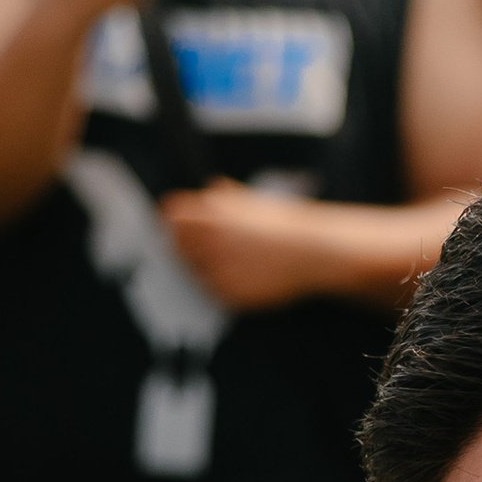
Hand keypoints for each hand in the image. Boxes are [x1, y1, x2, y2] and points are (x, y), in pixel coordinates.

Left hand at [160, 179, 330, 308]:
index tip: (181, 227)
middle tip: (212, 250)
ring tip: (236, 264)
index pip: (169, 215)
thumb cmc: (286, 224)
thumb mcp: (255, 201)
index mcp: (211, 213)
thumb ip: (227, 196)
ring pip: (193, 272)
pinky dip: (224, 288)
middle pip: (176, 246)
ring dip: (206, 270)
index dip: (173, 221)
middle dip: (188, 248)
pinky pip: (214, 292)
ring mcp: (217, 269)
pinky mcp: (229, 294)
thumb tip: (212, 186)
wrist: (313, 252)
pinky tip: (246, 278)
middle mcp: (209, 241)